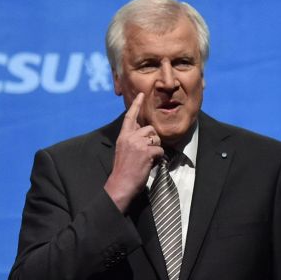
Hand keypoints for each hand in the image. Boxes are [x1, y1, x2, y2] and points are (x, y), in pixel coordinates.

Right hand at [104, 93, 163, 212]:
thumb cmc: (123, 172)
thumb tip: (146, 137)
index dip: (136, 105)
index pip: (129, 117)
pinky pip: (160, 150)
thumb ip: (132, 141)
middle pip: (150, 129)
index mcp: (123, 137)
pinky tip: (150, 165)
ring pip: (156, 138)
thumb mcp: (123, 151)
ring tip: (148, 160)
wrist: (120, 184)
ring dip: (156, 149)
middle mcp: (130, 137)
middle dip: (153, 139)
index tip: (141, 94)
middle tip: (148, 152)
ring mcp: (138, 144)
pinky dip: (158, 159)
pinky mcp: (147, 152)